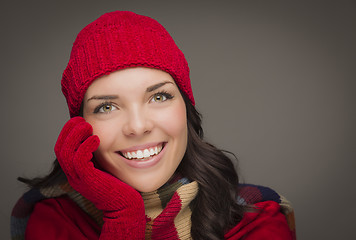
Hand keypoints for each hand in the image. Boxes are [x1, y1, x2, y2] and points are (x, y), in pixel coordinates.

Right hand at [55, 117, 144, 238]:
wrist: (124, 206)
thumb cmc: (118, 185)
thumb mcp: (103, 167)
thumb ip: (97, 155)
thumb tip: (97, 136)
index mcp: (75, 171)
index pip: (62, 149)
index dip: (67, 133)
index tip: (79, 120)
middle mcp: (73, 175)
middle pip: (60, 149)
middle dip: (68, 131)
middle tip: (80, 119)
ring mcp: (79, 179)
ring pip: (66, 153)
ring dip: (75, 136)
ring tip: (87, 125)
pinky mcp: (88, 181)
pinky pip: (79, 160)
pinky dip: (85, 146)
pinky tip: (96, 138)